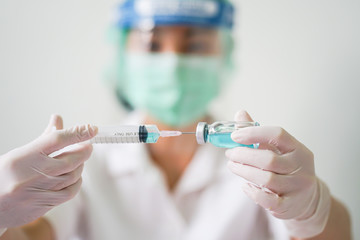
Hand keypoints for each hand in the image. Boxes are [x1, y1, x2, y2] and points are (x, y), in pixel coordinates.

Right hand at [0, 115, 97, 227]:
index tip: (91, 128)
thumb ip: (44, 138)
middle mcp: (32, 174)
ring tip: (80, 159)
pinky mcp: (44, 205)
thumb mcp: (20, 153)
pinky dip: (77, 182)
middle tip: (87, 145)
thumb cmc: (4, 176)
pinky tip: (76, 176)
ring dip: (81, 165)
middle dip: (84, 151)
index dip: (78, 133)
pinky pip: (69, 192)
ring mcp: (39, 192)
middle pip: (70, 160)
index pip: (57, 140)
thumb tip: (58, 119)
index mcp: (25, 157)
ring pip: (72, 176)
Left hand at [226, 110, 330, 237]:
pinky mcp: (290, 206)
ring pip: (266, 179)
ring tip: (232, 166)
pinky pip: (267, 199)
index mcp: (298, 149)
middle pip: (269, 159)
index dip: (254, 133)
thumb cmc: (287, 170)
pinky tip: (245, 185)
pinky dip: (253, 192)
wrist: (307, 201)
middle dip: (244, 155)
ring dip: (244, 171)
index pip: (278, 134)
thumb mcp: (278, 150)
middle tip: (230, 154)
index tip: (235, 136)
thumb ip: (258, 134)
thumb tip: (240, 114)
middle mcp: (301, 167)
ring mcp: (297, 188)